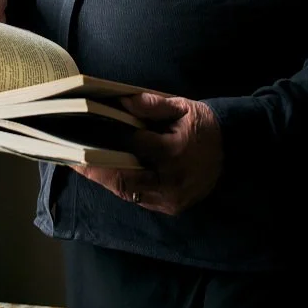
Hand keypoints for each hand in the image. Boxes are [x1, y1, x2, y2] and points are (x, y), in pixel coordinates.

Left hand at [74, 92, 222, 216]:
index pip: (133, 146)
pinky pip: (139, 199)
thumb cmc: (205, 126)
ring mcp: (172, 198)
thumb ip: (153, 104)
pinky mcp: (172, 206)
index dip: (105, 140)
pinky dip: (121, 186)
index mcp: (176, 151)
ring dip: (104, 179)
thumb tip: (122, 101)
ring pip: (128, 193)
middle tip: (71, 158)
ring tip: (81, 165)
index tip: (82, 134)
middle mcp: (172, 180)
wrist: (235, 150)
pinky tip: (104, 174)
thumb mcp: (184, 107)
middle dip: (95, 170)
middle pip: (124, 178)